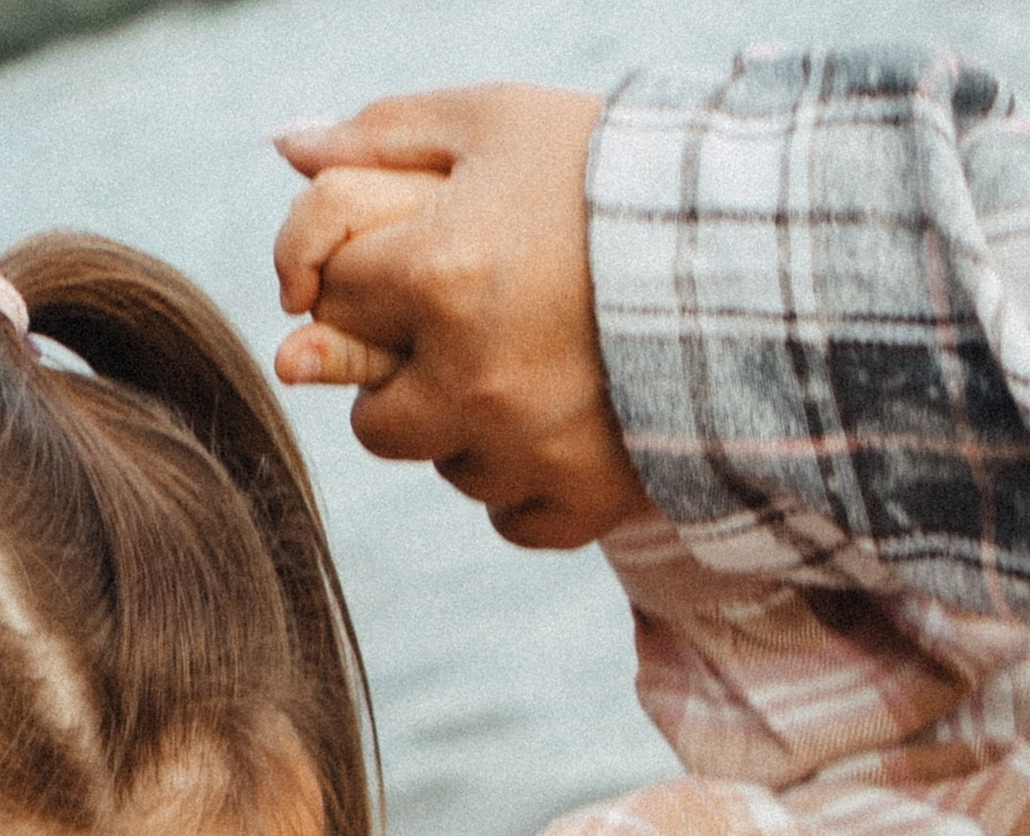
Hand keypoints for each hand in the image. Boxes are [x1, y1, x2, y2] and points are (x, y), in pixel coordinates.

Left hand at [273, 86, 652, 549]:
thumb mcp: (495, 121)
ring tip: (522, 376)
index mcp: (434, 274)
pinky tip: (550, 435)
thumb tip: (284, 148)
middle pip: (374, 420)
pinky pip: (514, 521)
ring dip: (465, 432)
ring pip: (447, 470)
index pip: (333, 296)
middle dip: (399, 380)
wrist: (745, 248)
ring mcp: (528, 450)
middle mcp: (470, 378)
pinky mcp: (587, 497)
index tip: (397, 270)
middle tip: (458, 338)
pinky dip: (521, 486)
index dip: (359, 279)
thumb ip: (382, 133)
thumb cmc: (611, 171)